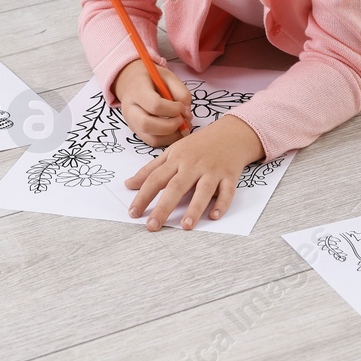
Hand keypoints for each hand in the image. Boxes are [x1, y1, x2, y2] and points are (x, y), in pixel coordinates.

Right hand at [113, 60, 191, 147]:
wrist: (134, 84)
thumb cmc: (153, 80)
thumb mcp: (168, 77)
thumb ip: (180, 92)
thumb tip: (186, 113)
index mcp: (137, 90)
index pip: (154, 105)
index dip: (172, 109)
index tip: (182, 107)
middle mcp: (130, 109)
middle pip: (147, 125)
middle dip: (170, 126)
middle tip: (183, 120)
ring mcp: (132, 123)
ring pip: (151, 138)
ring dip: (172, 136)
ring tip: (183, 126)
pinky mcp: (138, 133)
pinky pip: (153, 142)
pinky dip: (169, 139)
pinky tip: (177, 130)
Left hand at [125, 115, 264, 230]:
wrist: (231, 133)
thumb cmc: (199, 145)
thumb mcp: (173, 152)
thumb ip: (151, 169)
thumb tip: (129, 184)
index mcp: (177, 159)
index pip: (156, 179)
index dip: (143, 196)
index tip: (133, 213)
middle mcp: (193, 165)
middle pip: (176, 187)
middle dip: (163, 207)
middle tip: (152, 226)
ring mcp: (212, 171)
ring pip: (203, 190)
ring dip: (194, 208)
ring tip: (185, 226)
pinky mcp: (230, 176)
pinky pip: (227, 191)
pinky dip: (222, 203)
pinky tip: (214, 216)